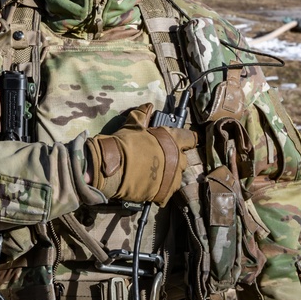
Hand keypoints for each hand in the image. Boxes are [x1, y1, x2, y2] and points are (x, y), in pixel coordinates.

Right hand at [83, 103, 197, 204]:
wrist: (110, 167)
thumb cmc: (123, 143)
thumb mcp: (132, 125)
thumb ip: (142, 115)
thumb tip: (148, 106)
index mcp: (172, 140)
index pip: (190, 137)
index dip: (186, 138)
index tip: (183, 140)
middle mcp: (177, 158)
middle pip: (184, 159)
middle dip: (175, 158)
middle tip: (162, 157)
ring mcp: (172, 177)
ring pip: (178, 176)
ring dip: (170, 174)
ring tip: (156, 173)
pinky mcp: (164, 193)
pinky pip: (168, 192)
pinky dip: (162, 189)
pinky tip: (152, 186)